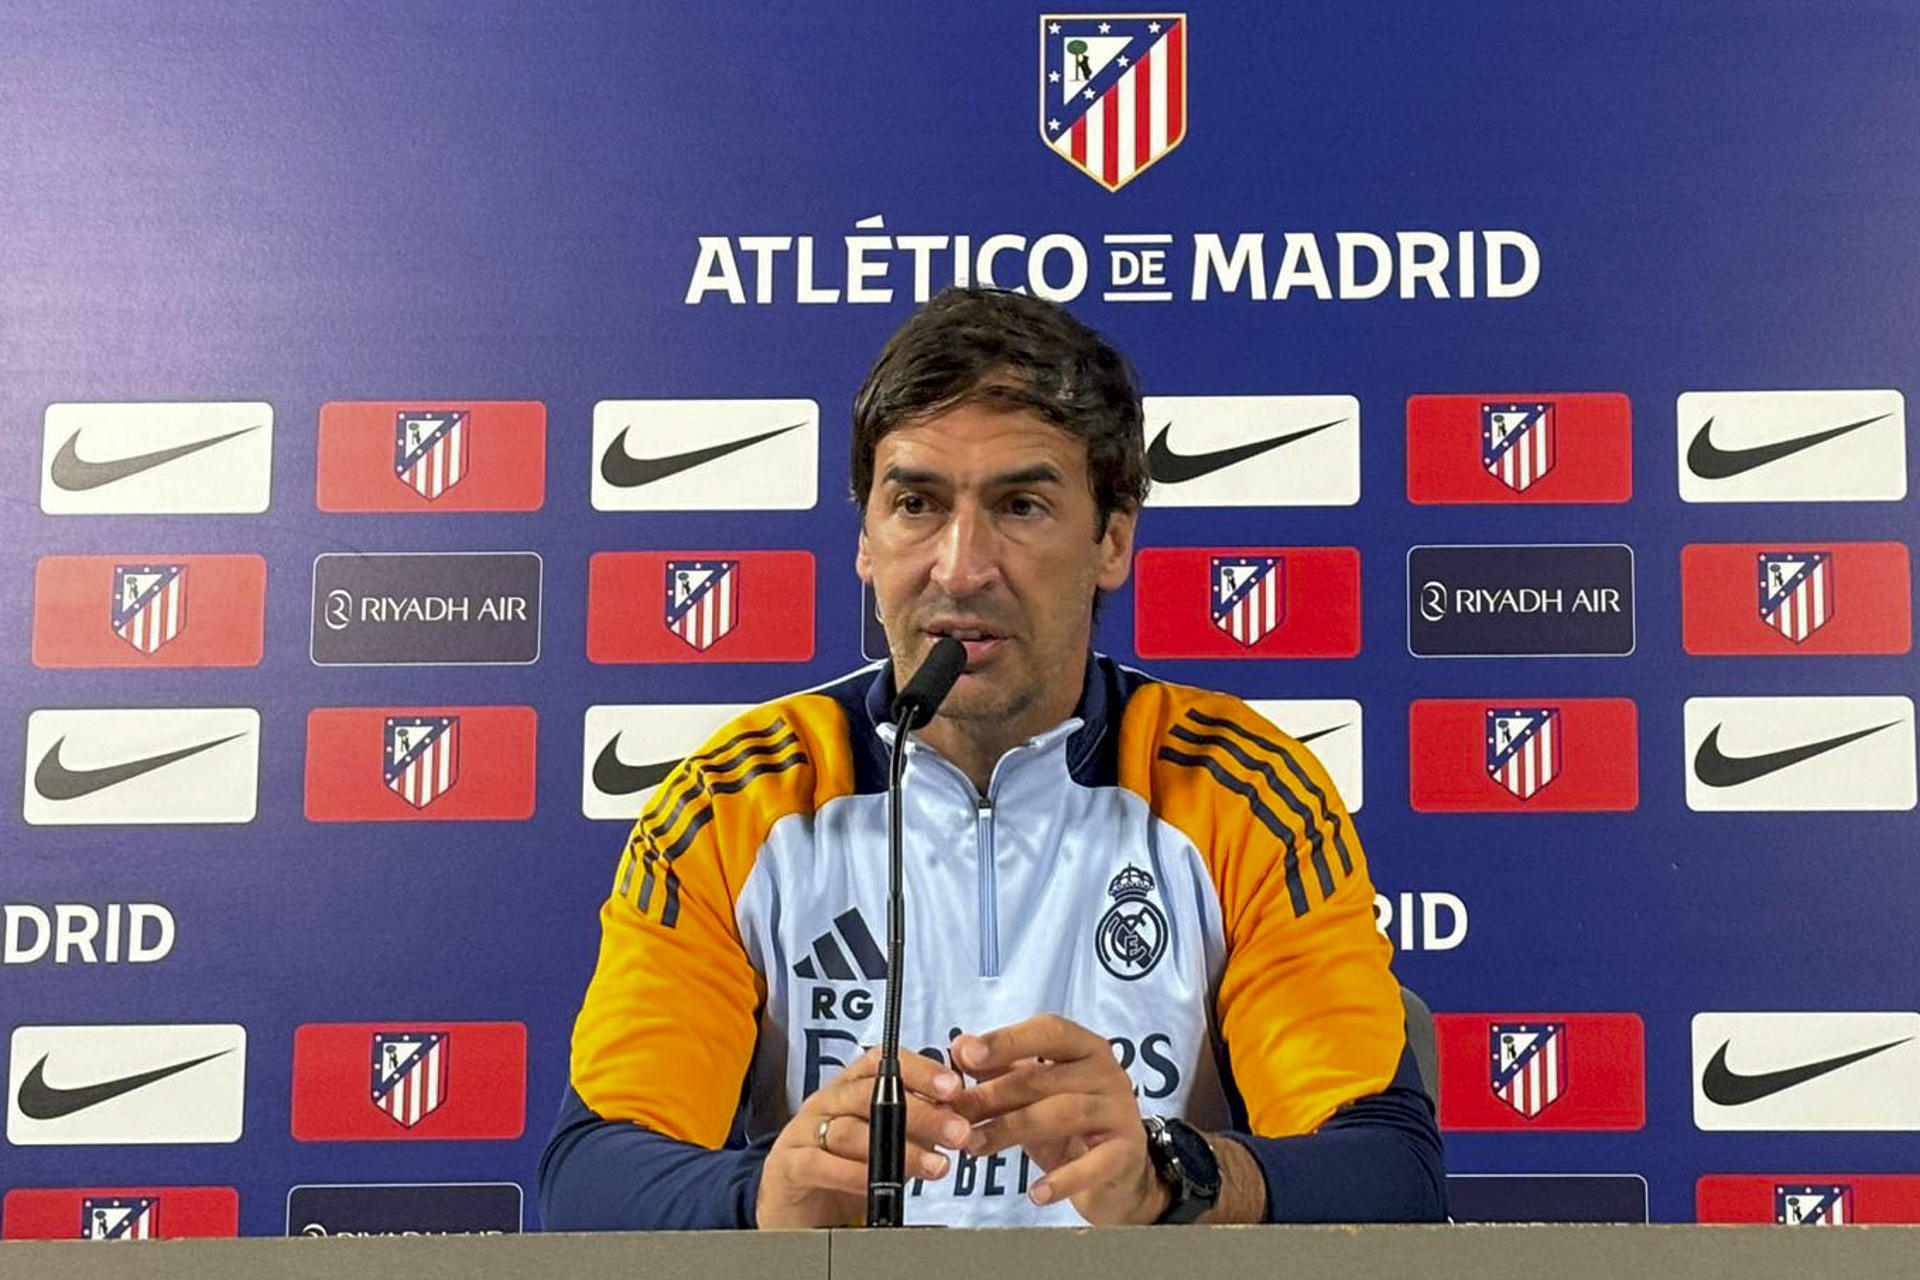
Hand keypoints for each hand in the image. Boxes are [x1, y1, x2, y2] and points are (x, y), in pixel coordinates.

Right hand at [755, 1047, 969, 1228]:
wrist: (792, 1204)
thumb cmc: (839, 1167)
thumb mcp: (881, 1143)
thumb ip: (913, 1129)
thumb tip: (956, 1120)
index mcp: (849, 1088)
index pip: (882, 1064)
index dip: (919, 1070)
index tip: (953, 1087)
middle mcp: (826, 1102)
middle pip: (872, 1095)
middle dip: (921, 1112)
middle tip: (957, 1131)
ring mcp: (805, 1131)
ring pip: (851, 1131)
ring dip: (898, 1149)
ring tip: (935, 1165)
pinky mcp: (791, 1164)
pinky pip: (823, 1164)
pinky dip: (856, 1174)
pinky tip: (883, 1184)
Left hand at [950, 1014, 1167, 1224]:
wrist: (1119, 1174)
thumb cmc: (1070, 1124)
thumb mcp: (1034, 1094)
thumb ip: (1001, 1069)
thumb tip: (960, 1046)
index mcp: (1085, 1047)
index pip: (1048, 1031)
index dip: (1007, 1040)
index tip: (967, 1056)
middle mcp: (1107, 1072)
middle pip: (1044, 1077)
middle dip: (993, 1095)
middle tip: (954, 1116)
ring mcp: (1120, 1111)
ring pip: (1061, 1113)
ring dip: (1011, 1129)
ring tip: (974, 1147)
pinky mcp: (1126, 1152)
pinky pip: (1093, 1164)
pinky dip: (1063, 1179)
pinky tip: (1036, 1194)